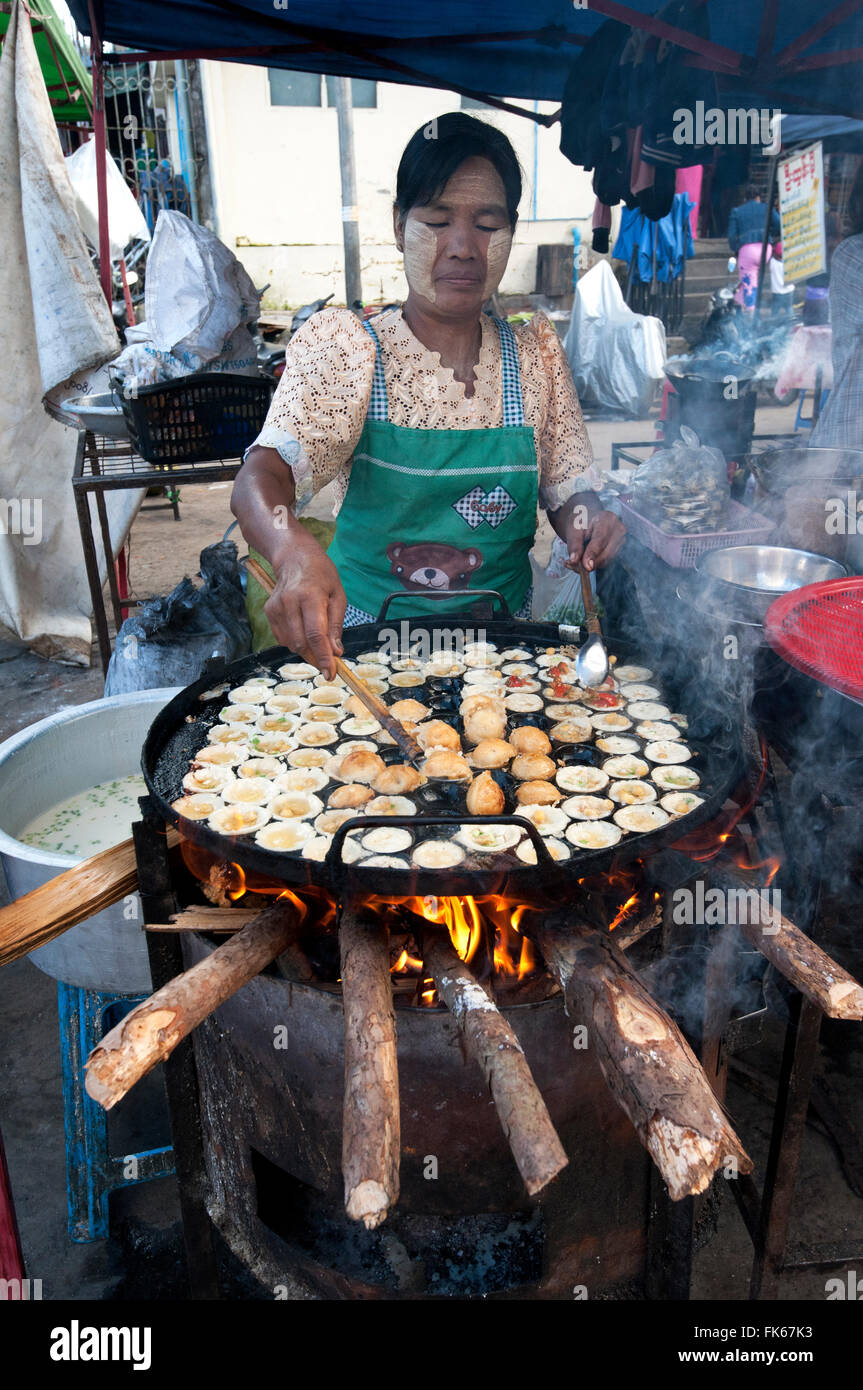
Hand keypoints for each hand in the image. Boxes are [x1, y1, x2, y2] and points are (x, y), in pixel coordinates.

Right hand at [265, 529, 346, 677]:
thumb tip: (335, 652)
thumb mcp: (338, 595)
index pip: (315, 634)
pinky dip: (295, 640)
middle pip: (301, 643)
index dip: (323, 657)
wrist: (294, 556)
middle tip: (328, 659)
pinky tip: (302, 627)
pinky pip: (282, 638)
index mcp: (310, 596)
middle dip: (315, 656)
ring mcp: (276, 607)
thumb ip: (336, 625)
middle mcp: (290, 602)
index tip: (330, 673)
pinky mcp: (269, 611)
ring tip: (316, 638)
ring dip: (305, 649)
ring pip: (290, 643)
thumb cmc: (321, 575)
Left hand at [565, 508, 625, 571]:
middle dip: (588, 562)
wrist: (586, 520)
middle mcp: (618, 530)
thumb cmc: (580, 521)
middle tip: (569, 564)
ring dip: (589, 565)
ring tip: (574, 560)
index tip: (586, 566)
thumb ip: (574, 544)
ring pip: (605, 561)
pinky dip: (592, 564)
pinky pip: (604, 563)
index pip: (601, 539)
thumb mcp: (573, 529)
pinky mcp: (618, 550)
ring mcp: (620, 541)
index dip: (593, 553)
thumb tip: (574, 561)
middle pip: (606, 553)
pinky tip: (582, 560)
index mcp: (607, 519)